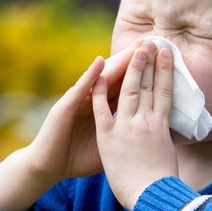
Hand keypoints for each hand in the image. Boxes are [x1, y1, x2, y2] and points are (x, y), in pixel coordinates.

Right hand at [0, 43, 139, 210]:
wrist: (48, 167)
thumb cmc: (77, 160)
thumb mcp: (108, 148)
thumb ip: (124, 139)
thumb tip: (150, 141)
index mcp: (106, 112)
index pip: (129, 89)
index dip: (145, 75)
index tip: (164, 63)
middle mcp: (93, 102)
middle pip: (119, 78)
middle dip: (136, 61)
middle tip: (154, 43)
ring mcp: (78, 103)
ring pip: (102, 79)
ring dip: (117, 62)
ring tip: (133, 47)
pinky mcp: (64, 108)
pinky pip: (80, 90)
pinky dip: (90, 76)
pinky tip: (99, 63)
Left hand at [92, 43, 177, 209]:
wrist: (152, 200)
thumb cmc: (164, 185)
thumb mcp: (168, 157)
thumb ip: (165, 141)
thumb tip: (171, 132)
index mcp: (161, 128)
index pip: (164, 92)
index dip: (166, 72)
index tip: (168, 54)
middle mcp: (146, 123)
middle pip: (148, 86)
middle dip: (150, 62)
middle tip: (153, 42)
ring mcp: (127, 128)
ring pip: (129, 91)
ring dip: (132, 68)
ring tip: (137, 49)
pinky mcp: (108, 138)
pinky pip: (102, 111)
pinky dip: (99, 93)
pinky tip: (98, 77)